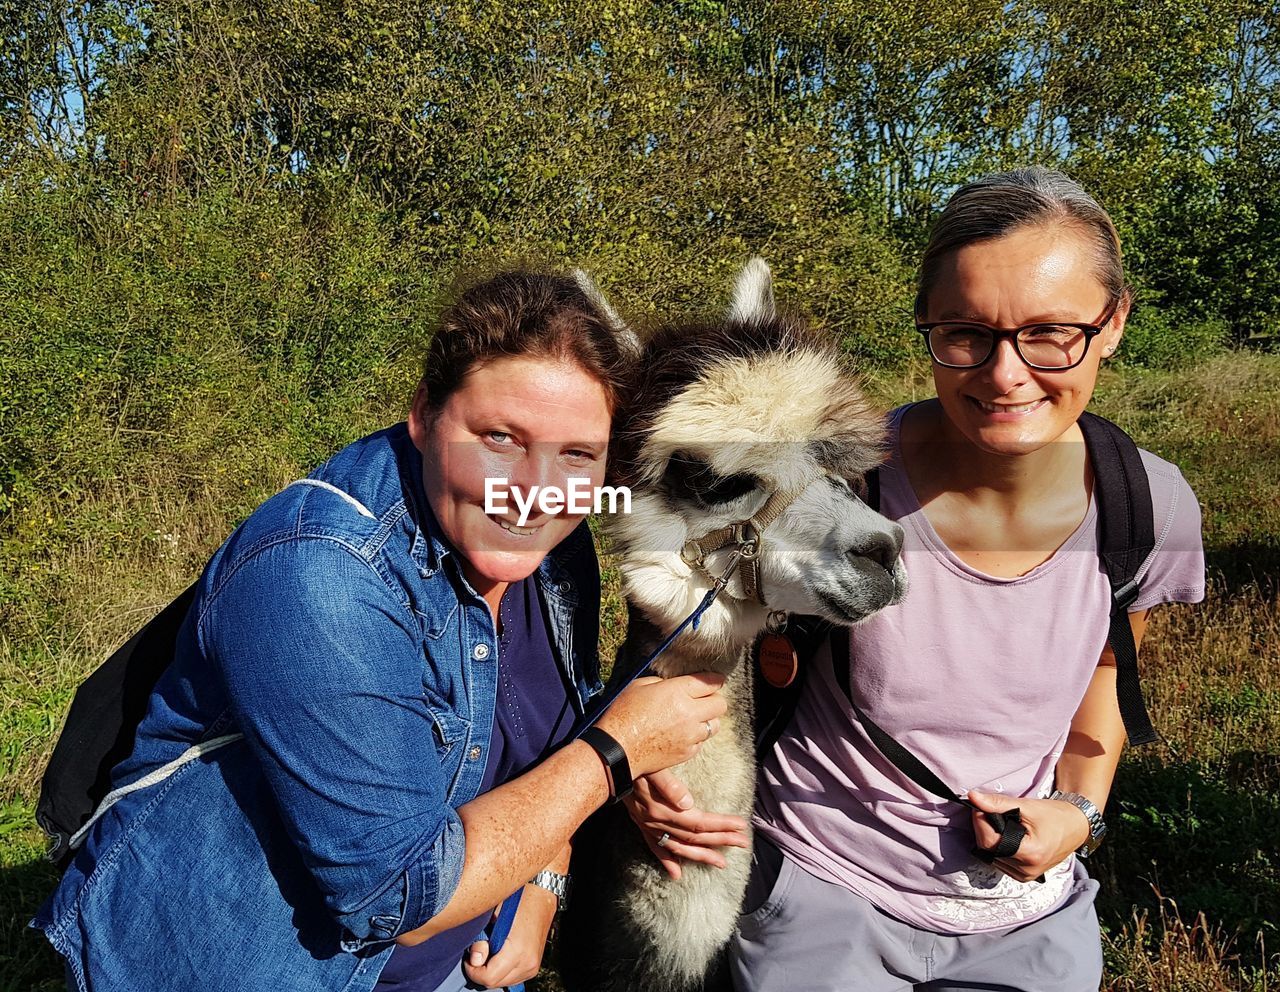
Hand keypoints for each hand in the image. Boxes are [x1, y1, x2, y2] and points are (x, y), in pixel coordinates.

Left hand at [462, 884, 556, 988]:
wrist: (541, 896)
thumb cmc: (518, 900)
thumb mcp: (493, 915)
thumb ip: (481, 939)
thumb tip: (474, 960)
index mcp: (517, 950)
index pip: (489, 978)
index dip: (473, 971)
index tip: (469, 958)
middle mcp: (527, 962)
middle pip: (495, 983)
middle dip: (481, 972)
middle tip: (477, 953)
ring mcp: (532, 966)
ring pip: (503, 983)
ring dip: (492, 973)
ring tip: (489, 951)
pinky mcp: (534, 966)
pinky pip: (513, 978)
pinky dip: (502, 972)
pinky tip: (499, 955)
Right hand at [594, 672, 726, 777]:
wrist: (616, 748)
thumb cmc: (623, 713)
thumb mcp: (640, 686)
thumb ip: (663, 683)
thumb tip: (675, 686)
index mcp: (677, 692)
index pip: (711, 683)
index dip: (715, 680)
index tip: (714, 681)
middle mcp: (689, 713)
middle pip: (720, 704)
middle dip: (714, 700)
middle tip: (703, 700)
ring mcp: (690, 735)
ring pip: (715, 725)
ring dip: (707, 720)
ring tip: (694, 719)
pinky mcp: (687, 752)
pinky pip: (702, 742)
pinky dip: (696, 738)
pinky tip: (682, 734)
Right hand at [624, 769, 749, 879]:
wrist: (608, 768)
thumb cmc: (635, 764)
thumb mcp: (653, 768)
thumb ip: (669, 785)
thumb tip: (688, 803)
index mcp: (664, 810)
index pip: (699, 822)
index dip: (721, 824)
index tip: (741, 825)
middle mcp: (657, 823)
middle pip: (694, 837)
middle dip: (720, 840)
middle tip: (743, 843)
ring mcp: (649, 827)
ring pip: (679, 848)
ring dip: (701, 855)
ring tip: (721, 863)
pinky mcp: (641, 826)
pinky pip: (655, 848)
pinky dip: (667, 861)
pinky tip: (677, 874)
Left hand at [968, 790, 1092, 882]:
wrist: (1075, 827)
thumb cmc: (1056, 816)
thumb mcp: (1027, 806)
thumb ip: (997, 803)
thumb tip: (973, 797)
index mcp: (1030, 855)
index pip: (990, 841)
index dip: (980, 822)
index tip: (979, 807)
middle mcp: (1027, 871)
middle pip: (988, 849)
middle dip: (984, 828)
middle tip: (989, 811)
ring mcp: (1025, 876)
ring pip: (991, 856)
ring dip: (990, 838)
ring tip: (1001, 823)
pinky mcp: (1023, 876)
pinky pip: (999, 861)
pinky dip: (998, 847)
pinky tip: (1006, 835)